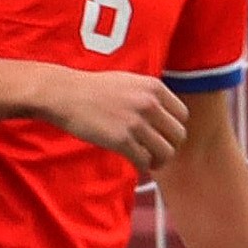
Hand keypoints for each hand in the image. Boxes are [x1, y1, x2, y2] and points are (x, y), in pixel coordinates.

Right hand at [36, 68, 188, 171]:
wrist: (64, 94)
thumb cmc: (91, 89)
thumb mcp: (128, 81)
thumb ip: (148, 94)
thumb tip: (162, 114)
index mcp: (154, 87)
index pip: (182, 115)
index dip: (173, 128)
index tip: (164, 135)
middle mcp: (149, 104)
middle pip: (178, 135)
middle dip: (169, 146)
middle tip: (158, 152)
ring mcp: (136, 123)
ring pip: (165, 152)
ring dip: (159, 161)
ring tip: (149, 162)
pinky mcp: (122, 140)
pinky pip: (144, 161)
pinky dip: (142, 166)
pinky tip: (136, 165)